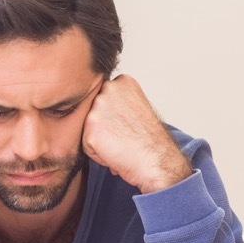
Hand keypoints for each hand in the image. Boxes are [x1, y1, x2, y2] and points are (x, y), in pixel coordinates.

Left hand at [82, 75, 192, 193]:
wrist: (156, 160)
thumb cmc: (150, 140)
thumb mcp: (137, 108)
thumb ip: (117, 102)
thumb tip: (100, 109)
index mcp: (122, 82)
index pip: (102, 98)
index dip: (113, 117)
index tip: (127, 124)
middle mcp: (109, 89)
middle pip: (92, 111)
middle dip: (104, 127)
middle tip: (124, 136)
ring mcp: (99, 107)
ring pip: (87, 128)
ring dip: (100, 140)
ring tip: (120, 144)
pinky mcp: (91, 126)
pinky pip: (86, 144)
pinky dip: (98, 153)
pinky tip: (115, 153)